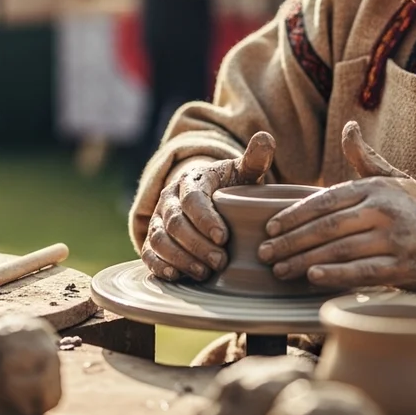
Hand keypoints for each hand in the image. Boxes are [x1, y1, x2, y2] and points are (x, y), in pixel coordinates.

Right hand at [142, 132, 275, 281]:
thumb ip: (255, 159)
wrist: (206, 197)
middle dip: (197, 245)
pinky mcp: (153, 239)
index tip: (224, 238)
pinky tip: (177, 276)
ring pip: (159, 240)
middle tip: (221, 262)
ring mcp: (158, 220)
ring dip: (181, 258)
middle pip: (175, 223)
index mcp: (191, 180)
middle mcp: (169, 199)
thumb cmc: (229, 186)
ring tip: (205, 272)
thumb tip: (266, 138)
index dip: (205, 219)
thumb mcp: (242, 172)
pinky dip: (159, 266)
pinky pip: (149, 253)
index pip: (192, 199)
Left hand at [258, 122, 415, 297]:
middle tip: (266, 254)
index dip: (294, 215)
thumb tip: (348, 127)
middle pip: (326, 227)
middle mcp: (384, 209)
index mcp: (376, 188)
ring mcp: (395, 238)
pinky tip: (312, 278)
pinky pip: (361, 271)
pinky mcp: (405, 266)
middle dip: (291, 242)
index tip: (271, 228)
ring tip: (280, 271)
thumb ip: (367, 160)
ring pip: (339, 250)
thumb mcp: (397, 180)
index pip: (325, 200)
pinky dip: (334, 274)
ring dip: (303, 262)